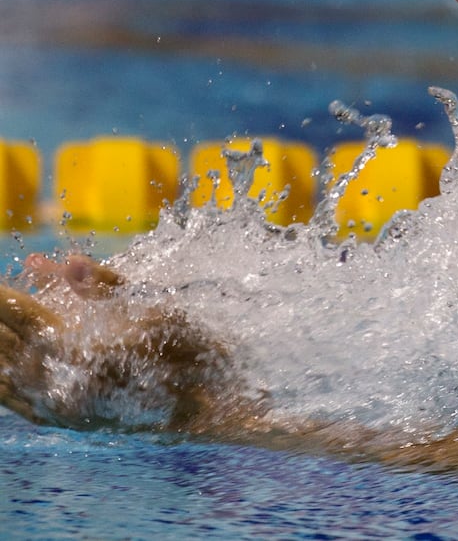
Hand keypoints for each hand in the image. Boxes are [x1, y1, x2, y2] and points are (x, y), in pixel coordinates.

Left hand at [1, 254, 250, 432]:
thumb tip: (70, 261)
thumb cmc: (192, 352)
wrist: (210, 408)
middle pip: (9, 350)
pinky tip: (1, 372)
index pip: (27, 318)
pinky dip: (3, 383)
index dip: (7, 298)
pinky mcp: (69, 422)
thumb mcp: (158, 308)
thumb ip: (107, 285)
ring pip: (8, 380)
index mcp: (83, 354)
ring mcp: (63, 411)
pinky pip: (19, 404)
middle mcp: (65, 388)